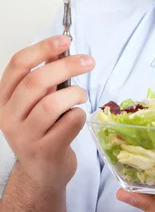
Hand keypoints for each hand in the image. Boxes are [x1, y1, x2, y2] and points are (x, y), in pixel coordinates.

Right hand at [0, 35, 94, 190]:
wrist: (42, 172)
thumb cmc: (43, 129)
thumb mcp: (39, 99)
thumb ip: (47, 74)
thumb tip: (61, 46)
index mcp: (5, 98)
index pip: (18, 65)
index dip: (42, 48)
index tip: (65, 40)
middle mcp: (9, 116)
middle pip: (36, 82)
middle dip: (67, 66)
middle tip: (89, 62)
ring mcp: (25, 137)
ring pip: (52, 104)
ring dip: (75, 94)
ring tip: (81, 97)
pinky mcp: (45, 152)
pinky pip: (69, 123)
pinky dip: (79, 115)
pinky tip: (76, 118)